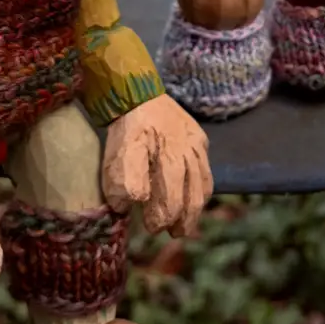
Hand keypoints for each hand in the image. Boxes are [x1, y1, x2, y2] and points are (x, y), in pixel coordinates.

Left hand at [102, 94, 213, 236]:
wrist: (136, 90)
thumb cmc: (126, 125)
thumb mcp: (119, 152)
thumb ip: (125, 180)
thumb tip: (131, 206)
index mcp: (170, 156)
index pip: (172, 198)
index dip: (163, 217)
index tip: (151, 228)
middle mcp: (191, 152)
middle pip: (194, 195)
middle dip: (184, 218)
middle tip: (174, 233)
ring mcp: (198, 145)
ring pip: (204, 184)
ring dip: (195, 207)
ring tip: (184, 222)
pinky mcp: (199, 138)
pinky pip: (205, 169)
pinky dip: (201, 188)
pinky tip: (192, 196)